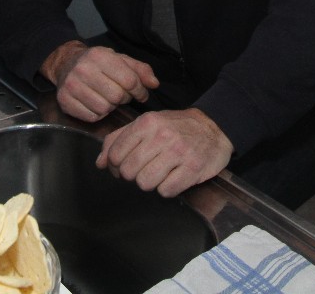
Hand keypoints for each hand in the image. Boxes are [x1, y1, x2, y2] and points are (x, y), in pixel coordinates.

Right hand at [41, 42, 158, 121]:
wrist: (67, 64)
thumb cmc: (99, 64)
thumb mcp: (120, 60)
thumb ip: (140, 70)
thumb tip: (154, 84)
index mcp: (100, 56)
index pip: (129, 80)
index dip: (140, 90)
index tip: (141, 94)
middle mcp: (83, 69)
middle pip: (117, 96)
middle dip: (124, 98)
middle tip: (121, 95)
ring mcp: (71, 86)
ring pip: (104, 108)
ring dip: (111, 107)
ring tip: (108, 98)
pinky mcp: (64, 101)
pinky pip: (91, 117)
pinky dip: (98, 114)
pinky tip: (97, 104)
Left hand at [96, 108, 232, 197]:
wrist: (213, 127)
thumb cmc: (175, 127)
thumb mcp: (146, 124)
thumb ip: (119, 140)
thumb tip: (100, 162)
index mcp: (147, 123)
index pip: (116, 155)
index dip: (116, 166)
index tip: (125, 165)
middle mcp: (162, 136)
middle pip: (129, 172)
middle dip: (134, 175)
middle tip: (145, 169)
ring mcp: (179, 152)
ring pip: (145, 183)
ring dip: (150, 183)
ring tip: (160, 173)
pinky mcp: (193, 168)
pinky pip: (166, 191)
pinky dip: (167, 189)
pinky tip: (173, 177)